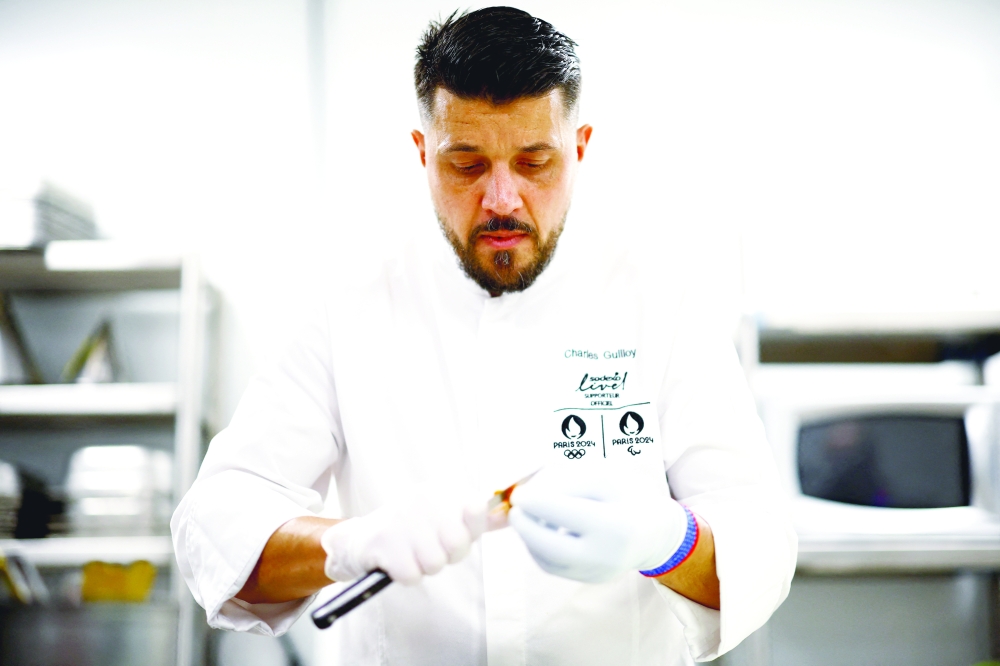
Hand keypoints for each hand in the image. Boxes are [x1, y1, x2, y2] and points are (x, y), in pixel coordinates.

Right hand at [321, 497, 486, 585]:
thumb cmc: (415, 533)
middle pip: (457, 545)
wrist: (363, 539)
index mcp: (441, 491)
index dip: (467, 534)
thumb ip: (480, 518)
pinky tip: (396, 562)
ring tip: (411, 554)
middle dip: (445, 556)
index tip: (451, 535)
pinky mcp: (382, 540)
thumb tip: (509, 513)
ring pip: (434, 563)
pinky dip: (406, 576)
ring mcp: (400, 517)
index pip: (477, 510)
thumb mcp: (447, 519)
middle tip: (428, 549)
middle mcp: (421, 498)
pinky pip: (412, 575)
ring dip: (423, 567)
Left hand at [508, 466, 687, 582]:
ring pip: (547, 559)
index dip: (535, 502)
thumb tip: (529, 495)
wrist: (656, 533)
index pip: (565, 514)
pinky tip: (539, 530)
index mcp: (616, 525)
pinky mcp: (587, 580)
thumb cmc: (629, 496)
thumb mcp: (606, 476)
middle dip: (525, 526)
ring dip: (529, 537)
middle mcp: (606, 556)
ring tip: (528, 516)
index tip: (519, 493)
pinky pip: (553, 567)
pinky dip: (538, 548)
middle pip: (549, 546)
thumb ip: (569, 480)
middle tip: (515, 508)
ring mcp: (596, 573)